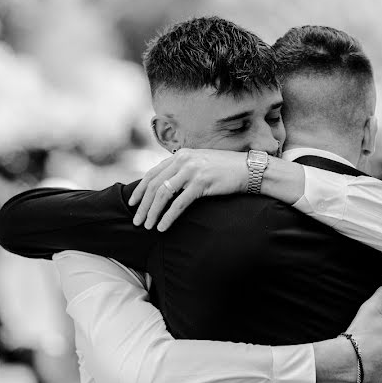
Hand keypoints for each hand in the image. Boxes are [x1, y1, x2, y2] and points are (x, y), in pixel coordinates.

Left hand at [128, 149, 247, 230]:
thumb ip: (183, 170)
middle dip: (142, 205)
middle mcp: (183, 160)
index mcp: (181, 155)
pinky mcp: (201, 183)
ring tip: (147, 226)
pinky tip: (162, 227)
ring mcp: (192, 171)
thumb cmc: (225, 170)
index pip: (153, 173)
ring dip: (152, 212)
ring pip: (163, 195)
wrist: (248, 169)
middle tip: (136, 221)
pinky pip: (178, 204)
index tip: (132, 202)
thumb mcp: (200, 164)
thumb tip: (167, 185)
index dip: (140, 189)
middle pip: (154, 185)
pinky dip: (168, 217)